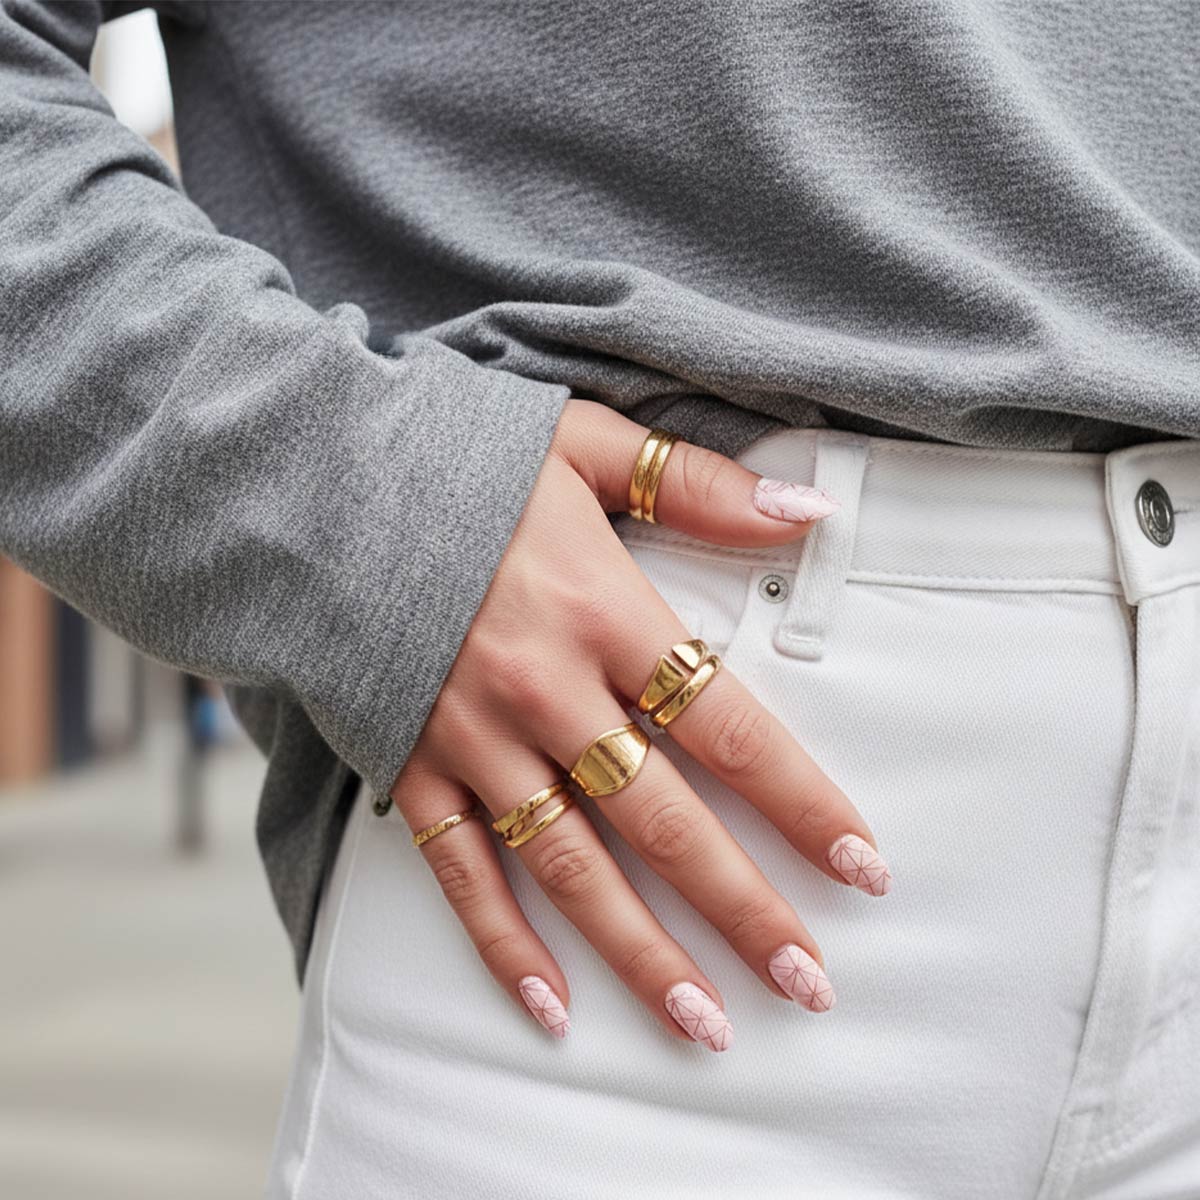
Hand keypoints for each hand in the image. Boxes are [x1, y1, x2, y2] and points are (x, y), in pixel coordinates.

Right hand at [390, 399, 888, 1049]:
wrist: (313, 481)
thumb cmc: (458, 461)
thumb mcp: (585, 447)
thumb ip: (699, 486)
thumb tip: (810, 511)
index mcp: (602, 612)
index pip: (728, 727)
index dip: (800, 804)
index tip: (861, 868)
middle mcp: (546, 690)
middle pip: (663, 821)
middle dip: (741, 907)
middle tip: (808, 982)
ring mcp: (474, 738)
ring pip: (571, 866)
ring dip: (641, 953)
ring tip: (704, 1025)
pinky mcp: (412, 765)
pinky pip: (461, 871)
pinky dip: (504, 942)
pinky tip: (550, 1006)